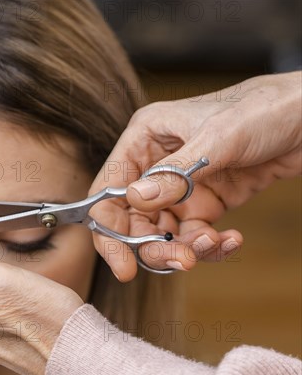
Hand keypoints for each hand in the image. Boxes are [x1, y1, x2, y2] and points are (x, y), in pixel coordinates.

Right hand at [91, 71, 301, 280]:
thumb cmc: (264, 108)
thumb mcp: (218, 138)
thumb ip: (174, 173)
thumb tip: (135, 201)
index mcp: (145, 139)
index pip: (109, 191)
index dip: (109, 230)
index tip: (122, 265)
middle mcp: (156, 165)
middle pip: (134, 220)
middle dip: (154, 247)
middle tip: (181, 262)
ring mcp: (181, 186)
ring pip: (164, 234)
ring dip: (186, 249)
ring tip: (213, 244)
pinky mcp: (206, 202)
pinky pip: (195, 235)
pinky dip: (210, 246)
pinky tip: (231, 239)